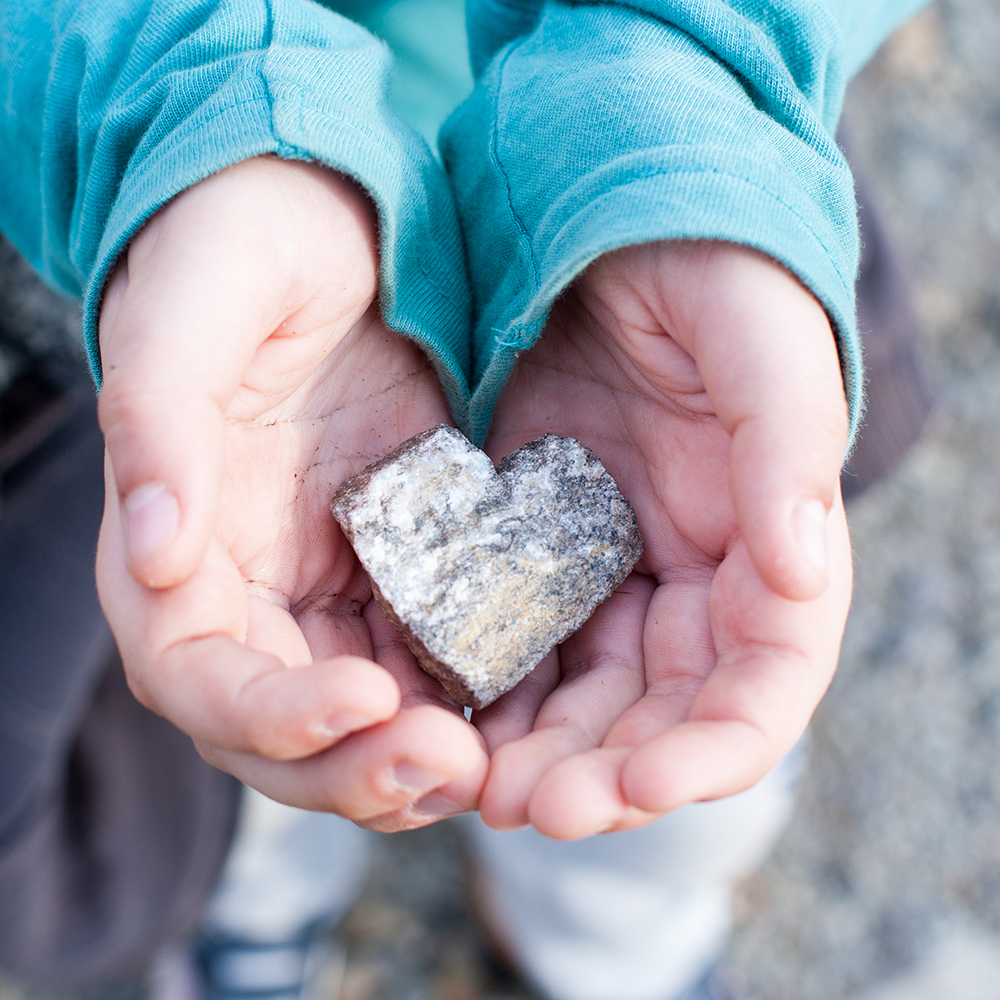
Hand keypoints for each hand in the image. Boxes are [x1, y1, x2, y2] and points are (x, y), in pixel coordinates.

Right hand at [96, 157, 485, 830]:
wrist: (332, 223)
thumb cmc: (243, 247)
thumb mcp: (194, 307)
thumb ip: (156, 421)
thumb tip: (152, 555)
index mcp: (174, 546)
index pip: (197, 673)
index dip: (269, 711)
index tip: (363, 698)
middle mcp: (246, 586)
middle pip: (277, 730)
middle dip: (352, 766)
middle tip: (446, 766)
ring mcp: (326, 585)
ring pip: (355, 718)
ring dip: (409, 758)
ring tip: (485, 766)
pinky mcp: (400, 567)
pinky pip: (424, 661)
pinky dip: (458, 702)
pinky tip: (512, 709)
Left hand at [474, 240, 851, 837]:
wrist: (616, 225)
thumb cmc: (711, 272)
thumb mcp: (758, 342)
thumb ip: (785, 451)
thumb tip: (805, 568)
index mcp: (771, 551)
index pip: (760, 689)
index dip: (709, 753)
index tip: (638, 786)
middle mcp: (698, 582)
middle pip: (663, 718)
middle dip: (607, 776)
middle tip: (529, 806)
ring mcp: (615, 572)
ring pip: (587, 701)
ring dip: (543, 755)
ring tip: (480, 787)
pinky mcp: (542, 553)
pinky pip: (521, 645)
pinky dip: (494, 693)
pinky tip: (447, 716)